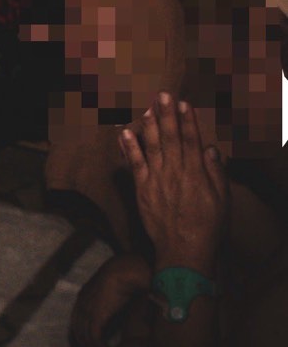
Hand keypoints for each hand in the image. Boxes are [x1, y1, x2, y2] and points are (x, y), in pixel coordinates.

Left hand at [70, 252, 150, 346]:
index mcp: (83, 296)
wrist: (125, 270)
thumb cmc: (124, 277)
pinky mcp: (96, 315)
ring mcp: (87, 309)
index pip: (75, 321)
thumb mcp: (113, 292)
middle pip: (76, 331)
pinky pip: (94, 338)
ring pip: (85, 337)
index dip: (80, 336)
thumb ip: (111, 303)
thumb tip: (119, 315)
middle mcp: (81, 303)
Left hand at [120, 93, 228, 274]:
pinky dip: (129, 148)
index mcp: (196, 173)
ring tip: (147, 107)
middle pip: (171, 138)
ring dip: (149, 125)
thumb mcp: (222, 201)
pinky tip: (124, 133)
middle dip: (167, 114)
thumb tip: (211, 149)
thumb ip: (215, 173)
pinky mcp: (142, 190)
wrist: (184, 252)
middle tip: (163, 94)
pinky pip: (134, 165)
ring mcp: (157, 180)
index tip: (185, 104)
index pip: (192, 140)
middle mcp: (175, 172)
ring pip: (152, 146)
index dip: (188, 121)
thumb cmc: (207, 228)